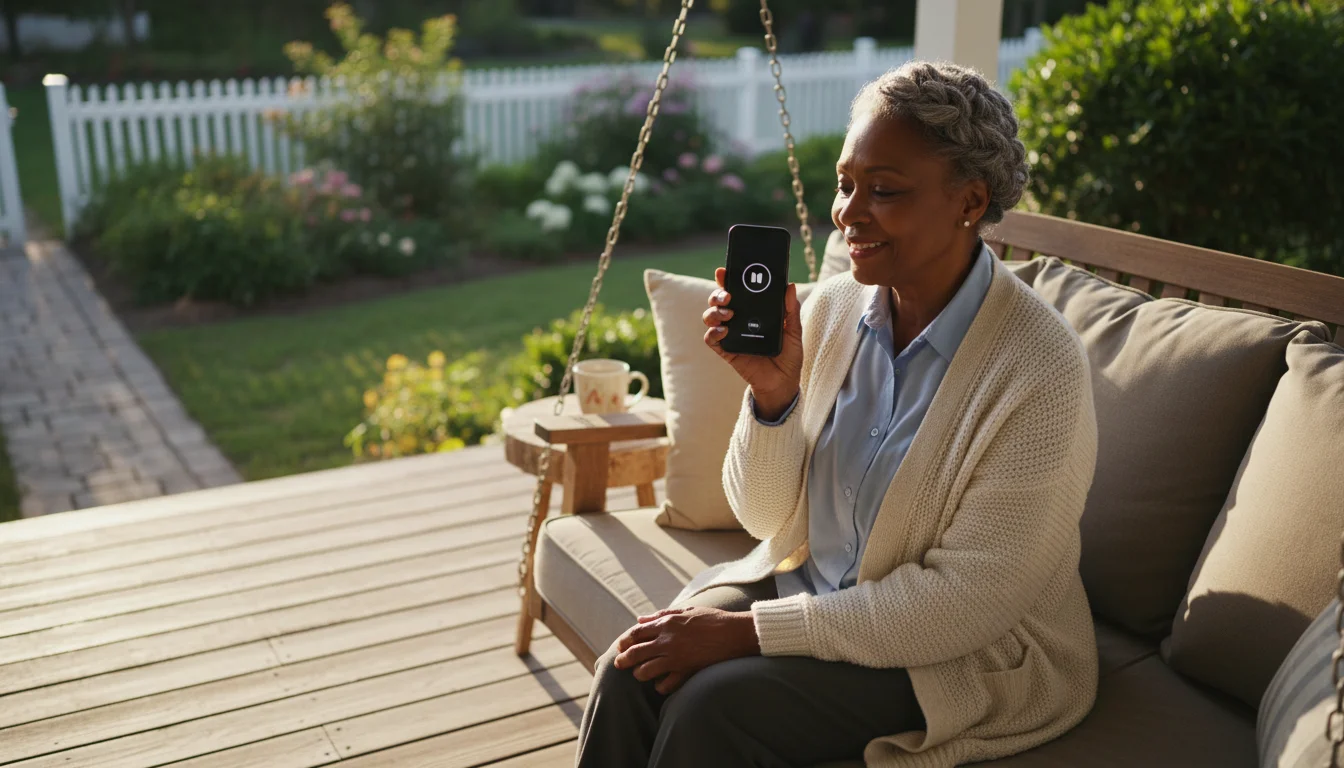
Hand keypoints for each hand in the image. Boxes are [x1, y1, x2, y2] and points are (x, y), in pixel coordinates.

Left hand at [612, 606, 760, 694]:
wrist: (734, 633)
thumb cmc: (712, 619)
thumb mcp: (687, 611)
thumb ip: (662, 615)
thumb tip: (640, 619)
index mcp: (667, 623)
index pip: (636, 633)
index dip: (624, 641)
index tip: (620, 646)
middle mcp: (667, 640)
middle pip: (635, 652)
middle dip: (624, 660)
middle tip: (619, 664)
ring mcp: (676, 657)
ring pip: (645, 670)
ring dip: (639, 673)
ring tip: (640, 674)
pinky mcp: (686, 671)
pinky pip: (665, 684)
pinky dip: (660, 686)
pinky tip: (660, 684)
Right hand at [703, 267, 803, 419]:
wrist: (784, 382)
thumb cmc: (788, 355)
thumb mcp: (793, 330)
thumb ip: (790, 310)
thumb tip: (789, 287)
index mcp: (752, 311)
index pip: (736, 291)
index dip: (727, 279)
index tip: (724, 271)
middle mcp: (738, 320)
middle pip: (718, 301)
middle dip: (718, 293)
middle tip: (728, 295)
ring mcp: (730, 335)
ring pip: (710, 317)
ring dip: (714, 311)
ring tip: (728, 313)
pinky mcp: (726, 351)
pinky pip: (711, 339)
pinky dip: (714, 333)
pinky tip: (723, 331)